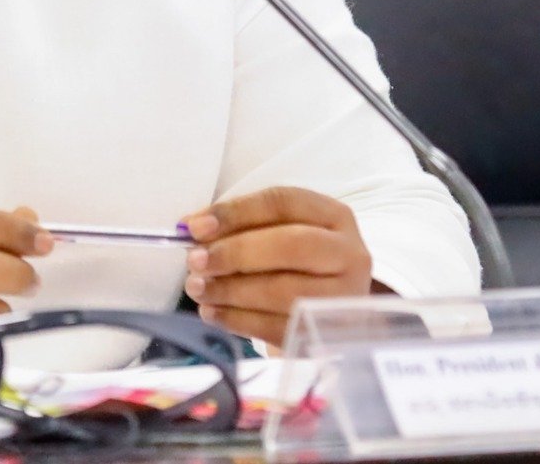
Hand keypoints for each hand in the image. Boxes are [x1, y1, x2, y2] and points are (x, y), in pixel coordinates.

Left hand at [182, 186, 373, 347]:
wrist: (325, 316)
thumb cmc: (293, 264)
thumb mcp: (275, 232)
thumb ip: (238, 225)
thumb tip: (191, 227)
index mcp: (334, 216)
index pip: (283, 202)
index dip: (236, 211)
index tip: (194, 226)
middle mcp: (348, 254)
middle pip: (289, 246)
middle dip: (235, 253)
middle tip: (196, 260)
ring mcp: (343, 298)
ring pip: (284, 291)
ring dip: (231, 290)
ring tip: (197, 288)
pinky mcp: (328, 335)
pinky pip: (278, 328)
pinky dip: (237, 320)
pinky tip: (212, 312)